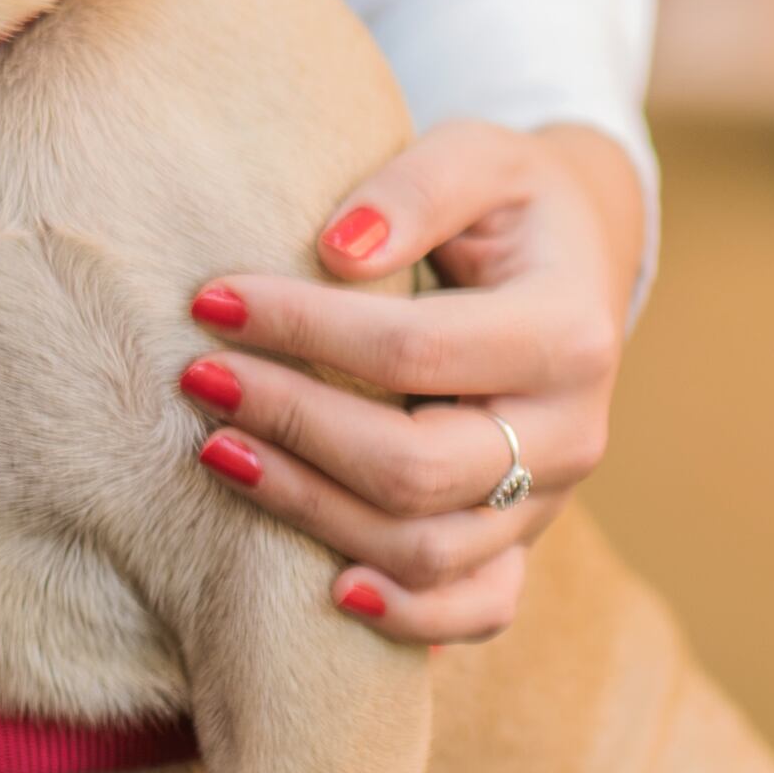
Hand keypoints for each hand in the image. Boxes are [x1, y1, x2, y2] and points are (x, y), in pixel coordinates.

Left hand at [172, 120, 644, 641]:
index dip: (302, 330)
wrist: (574, 266)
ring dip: (308, 509)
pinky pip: (476, 609)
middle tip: (199, 378)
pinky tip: (325, 590)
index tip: (210, 301)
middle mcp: (574, 432)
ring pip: (426, 550)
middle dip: (291, 425)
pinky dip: (406, 616)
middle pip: (414, 468)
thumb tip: (336, 250)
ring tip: (217, 453)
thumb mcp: (478, 156)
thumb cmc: (508, 205)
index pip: (413, 350)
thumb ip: (413, 186)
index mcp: (572, 331)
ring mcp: (551, 501)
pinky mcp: (523, 543)